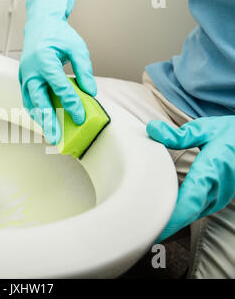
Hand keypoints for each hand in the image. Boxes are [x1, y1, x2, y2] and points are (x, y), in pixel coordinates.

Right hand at [19, 0, 96, 144]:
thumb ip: (84, 69)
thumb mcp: (77, 47)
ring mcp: (24, 76)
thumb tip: (91, 92)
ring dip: (40, 120)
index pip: (60, 87)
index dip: (71, 103)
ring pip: (30, 103)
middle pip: (38, 100)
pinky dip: (36, 112)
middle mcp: (30, 70)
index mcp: (44, 60)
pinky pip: (28, 100)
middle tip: (56, 138)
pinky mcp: (23, 81)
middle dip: (48, 121)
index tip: (80, 116)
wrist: (39, 25)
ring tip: (50, 134)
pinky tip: (45, 121)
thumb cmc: (57, 34)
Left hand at [147, 116, 234, 241]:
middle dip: (164, 225)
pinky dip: (178, 215)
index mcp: (212, 172)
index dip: (172, 218)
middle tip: (136, 232)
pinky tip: (160, 216)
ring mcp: (218, 197)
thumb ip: (180, 134)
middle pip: (187, 214)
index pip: (189, 201)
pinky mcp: (216, 199)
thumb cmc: (230, 135)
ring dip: (170, 222)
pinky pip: (195, 211)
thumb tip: (152, 129)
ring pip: (191, 214)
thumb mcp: (207, 129)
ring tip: (143, 227)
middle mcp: (216, 190)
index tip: (154, 229)